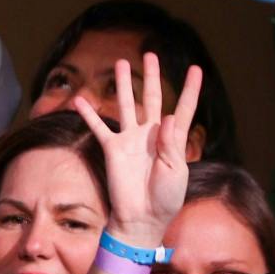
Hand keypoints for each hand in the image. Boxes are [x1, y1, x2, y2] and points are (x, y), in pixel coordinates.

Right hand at [73, 52, 200, 248]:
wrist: (143, 218)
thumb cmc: (166, 198)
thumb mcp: (176, 171)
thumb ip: (170, 143)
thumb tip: (163, 117)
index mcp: (173, 138)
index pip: (184, 107)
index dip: (190, 89)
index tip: (195, 69)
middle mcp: (151, 134)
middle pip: (152, 98)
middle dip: (152, 76)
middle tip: (150, 54)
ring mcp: (131, 140)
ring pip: (127, 105)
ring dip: (124, 85)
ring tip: (120, 63)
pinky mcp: (113, 149)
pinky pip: (99, 127)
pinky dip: (89, 114)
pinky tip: (79, 100)